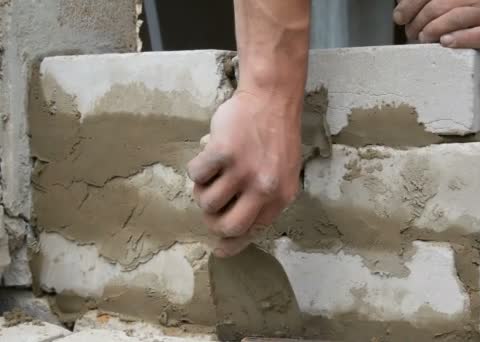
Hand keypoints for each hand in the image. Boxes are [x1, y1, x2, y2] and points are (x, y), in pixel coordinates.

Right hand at [187, 91, 300, 257]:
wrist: (271, 99)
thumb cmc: (273, 137)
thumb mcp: (282, 174)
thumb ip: (264, 200)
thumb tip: (232, 233)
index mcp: (281, 196)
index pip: (254, 231)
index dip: (233, 243)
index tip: (220, 249)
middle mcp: (264, 188)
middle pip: (228, 226)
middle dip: (213, 222)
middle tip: (210, 210)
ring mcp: (243, 170)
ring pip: (207, 201)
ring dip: (203, 190)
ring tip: (213, 173)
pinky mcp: (223, 152)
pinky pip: (195, 174)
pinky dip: (197, 168)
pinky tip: (209, 154)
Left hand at [393, 0, 479, 51]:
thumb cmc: (467, 6)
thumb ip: (423, 0)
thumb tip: (400, 7)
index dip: (409, 6)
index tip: (399, 17)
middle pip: (437, 6)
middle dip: (418, 22)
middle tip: (412, 33)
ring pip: (454, 18)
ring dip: (433, 30)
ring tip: (425, 37)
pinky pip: (474, 36)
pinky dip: (458, 39)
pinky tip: (446, 41)